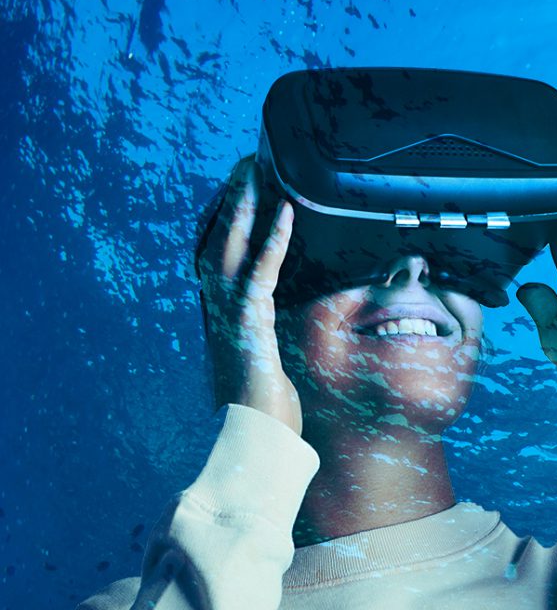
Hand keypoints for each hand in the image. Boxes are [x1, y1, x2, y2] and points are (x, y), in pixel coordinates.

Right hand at [197, 156, 302, 434]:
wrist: (252, 448)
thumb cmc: (266, 416)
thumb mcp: (271, 368)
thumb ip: (274, 342)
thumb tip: (288, 333)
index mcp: (221, 317)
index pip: (216, 256)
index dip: (224, 220)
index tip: (237, 188)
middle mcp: (216, 312)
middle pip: (215, 240)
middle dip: (229, 199)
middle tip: (247, 160)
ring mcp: (227, 320)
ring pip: (228, 248)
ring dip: (243, 206)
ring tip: (258, 168)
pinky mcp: (248, 330)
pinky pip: (259, 275)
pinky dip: (271, 241)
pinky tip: (286, 213)